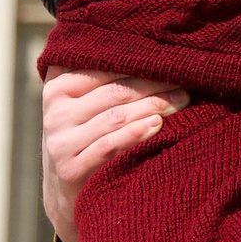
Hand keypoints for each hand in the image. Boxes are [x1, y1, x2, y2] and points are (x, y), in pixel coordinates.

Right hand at [41, 68, 188, 241]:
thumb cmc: (86, 137)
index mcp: (58, 86)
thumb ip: (104, 78)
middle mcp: (55, 111)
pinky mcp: (69, 168)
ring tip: (181, 101)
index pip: (105, 68)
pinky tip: (157, 124)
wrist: (65, 192)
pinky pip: (108, 145)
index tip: (172, 60)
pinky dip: (135, 133)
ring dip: (154, 106)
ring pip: (115, 116)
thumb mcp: (85, 105)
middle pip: (115, 91)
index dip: (141, 63)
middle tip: (185, 83)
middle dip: (155, 85)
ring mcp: (60, 141)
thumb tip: (153, 49)